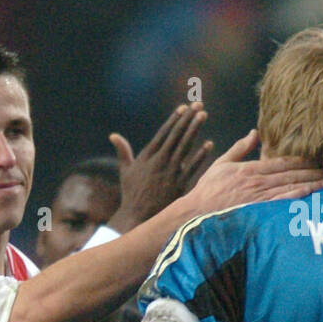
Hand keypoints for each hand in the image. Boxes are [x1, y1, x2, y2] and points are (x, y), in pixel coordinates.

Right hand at [108, 103, 213, 231]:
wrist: (137, 216)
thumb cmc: (131, 193)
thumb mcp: (125, 170)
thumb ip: (123, 151)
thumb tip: (113, 135)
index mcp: (147, 156)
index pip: (163, 133)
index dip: (174, 119)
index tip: (183, 107)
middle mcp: (159, 162)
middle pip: (176, 136)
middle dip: (187, 119)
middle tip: (198, 105)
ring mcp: (170, 173)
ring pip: (185, 147)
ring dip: (195, 130)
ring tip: (203, 115)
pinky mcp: (179, 185)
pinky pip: (192, 167)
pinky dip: (200, 156)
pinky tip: (209, 144)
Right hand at [183, 130, 322, 216]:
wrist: (195, 213)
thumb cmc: (207, 191)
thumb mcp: (220, 164)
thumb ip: (240, 148)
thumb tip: (255, 132)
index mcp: (249, 169)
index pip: (281, 162)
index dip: (301, 160)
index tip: (316, 157)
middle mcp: (257, 182)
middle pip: (291, 174)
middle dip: (312, 170)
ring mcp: (258, 198)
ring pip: (291, 187)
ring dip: (311, 183)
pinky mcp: (257, 212)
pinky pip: (282, 203)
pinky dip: (298, 197)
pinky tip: (312, 194)